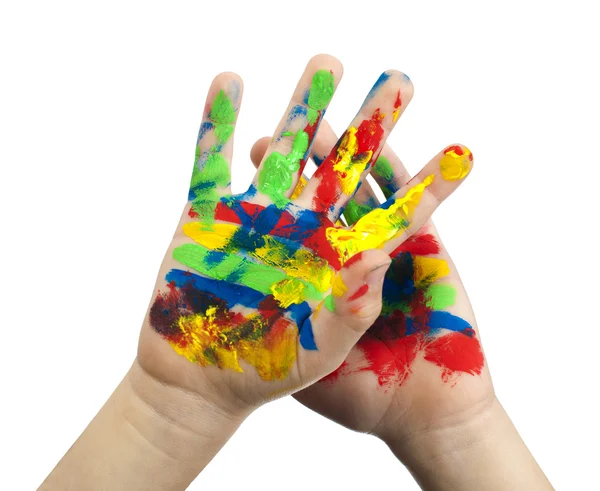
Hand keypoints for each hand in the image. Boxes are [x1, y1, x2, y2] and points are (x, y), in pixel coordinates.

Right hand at [137, 55, 471, 418]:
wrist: (201, 384)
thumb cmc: (266, 372)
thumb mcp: (322, 347)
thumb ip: (352, 308)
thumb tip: (379, 254)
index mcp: (335, 260)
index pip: (391, 216)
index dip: (426, 186)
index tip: (461, 151)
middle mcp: (302, 231)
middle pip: (342, 168)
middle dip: (370, 126)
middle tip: (397, 81)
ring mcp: (255, 219)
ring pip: (283, 153)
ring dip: (303, 109)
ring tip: (326, 65)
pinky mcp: (206, 218)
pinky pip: (210, 162)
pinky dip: (216, 123)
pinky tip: (229, 81)